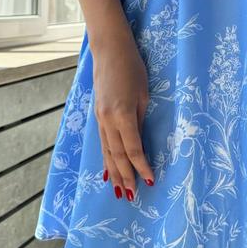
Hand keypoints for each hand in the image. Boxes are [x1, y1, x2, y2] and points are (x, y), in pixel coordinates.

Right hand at [92, 35, 154, 200]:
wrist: (109, 50)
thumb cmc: (133, 68)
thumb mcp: (143, 94)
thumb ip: (139, 120)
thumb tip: (138, 144)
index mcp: (122, 115)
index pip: (132, 149)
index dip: (141, 167)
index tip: (149, 181)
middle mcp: (107, 120)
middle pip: (116, 156)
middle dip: (124, 176)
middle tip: (131, 197)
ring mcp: (99, 118)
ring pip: (106, 151)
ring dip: (113, 172)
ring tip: (118, 190)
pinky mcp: (97, 115)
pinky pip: (102, 142)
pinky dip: (105, 158)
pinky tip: (106, 170)